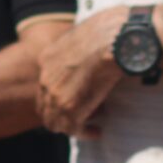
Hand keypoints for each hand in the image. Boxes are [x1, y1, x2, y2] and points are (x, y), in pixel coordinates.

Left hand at [36, 12, 127, 136]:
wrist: (117, 39)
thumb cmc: (111, 30)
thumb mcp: (86, 33)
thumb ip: (82, 46)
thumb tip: (95, 49)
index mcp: (47, 57)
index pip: (46, 85)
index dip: (60, 94)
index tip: (78, 97)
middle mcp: (46, 77)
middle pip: (45, 105)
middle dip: (62, 113)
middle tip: (83, 116)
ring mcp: (55, 94)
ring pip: (55, 121)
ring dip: (73, 126)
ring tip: (91, 126)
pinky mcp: (69, 108)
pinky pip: (72, 129)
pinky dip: (84, 133)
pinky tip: (97, 131)